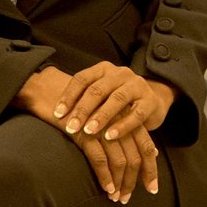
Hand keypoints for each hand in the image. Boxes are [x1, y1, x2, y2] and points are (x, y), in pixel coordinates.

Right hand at [12, 67, 158, 201]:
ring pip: (119, 160)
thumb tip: (152, 152)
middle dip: (133, 181)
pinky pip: (100, 158)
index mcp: (127, 114)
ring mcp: (103, 126)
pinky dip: (104, 176)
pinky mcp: (85, 131)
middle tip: (126, 198)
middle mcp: (119, 119)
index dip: (151, 168)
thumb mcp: (108, 114)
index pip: (146, 145)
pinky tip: (106, 187)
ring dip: (119, 182)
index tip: (151, 188)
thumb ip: (130, 130)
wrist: (51, 90)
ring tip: (115, 197)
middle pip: (135, 155)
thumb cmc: (81, 105)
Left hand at [53, 62, 174, 142]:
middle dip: (82, 109)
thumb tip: (54, 115)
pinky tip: (110, 137)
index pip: (82, 79)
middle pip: (97, 89)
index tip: (57, 114)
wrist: (152, 100)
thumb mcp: (100, 95)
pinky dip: (122, 126)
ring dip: (101, 117)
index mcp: (104, 69)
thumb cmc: (117, 100)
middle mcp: (120, 74)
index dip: (68, 96)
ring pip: (117, 99)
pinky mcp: (150, 101)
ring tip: (88, 131)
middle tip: (70, 127)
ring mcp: (137, 86)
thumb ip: (83, 100)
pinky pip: (136, 114)